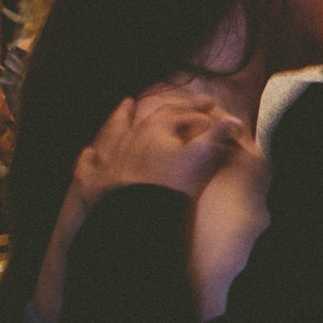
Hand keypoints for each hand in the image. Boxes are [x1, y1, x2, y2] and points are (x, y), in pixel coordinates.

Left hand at [67, 95, 248, 211]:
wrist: (138, 217)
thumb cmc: (172, 184)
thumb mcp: (201, 157)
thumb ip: (217, 136)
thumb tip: (235, 120)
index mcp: (156, 129)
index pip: (179, 111)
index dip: (197, 107)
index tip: (211, 107)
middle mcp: (131, 138)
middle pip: (148, 117)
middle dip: (164, 110)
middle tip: (174, 105)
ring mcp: (111, 159)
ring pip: (115, 132)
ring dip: (120, 119)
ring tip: (124, 106)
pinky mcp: (97, 182)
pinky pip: (89, 166)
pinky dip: (88, 158)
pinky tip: (87, 152)